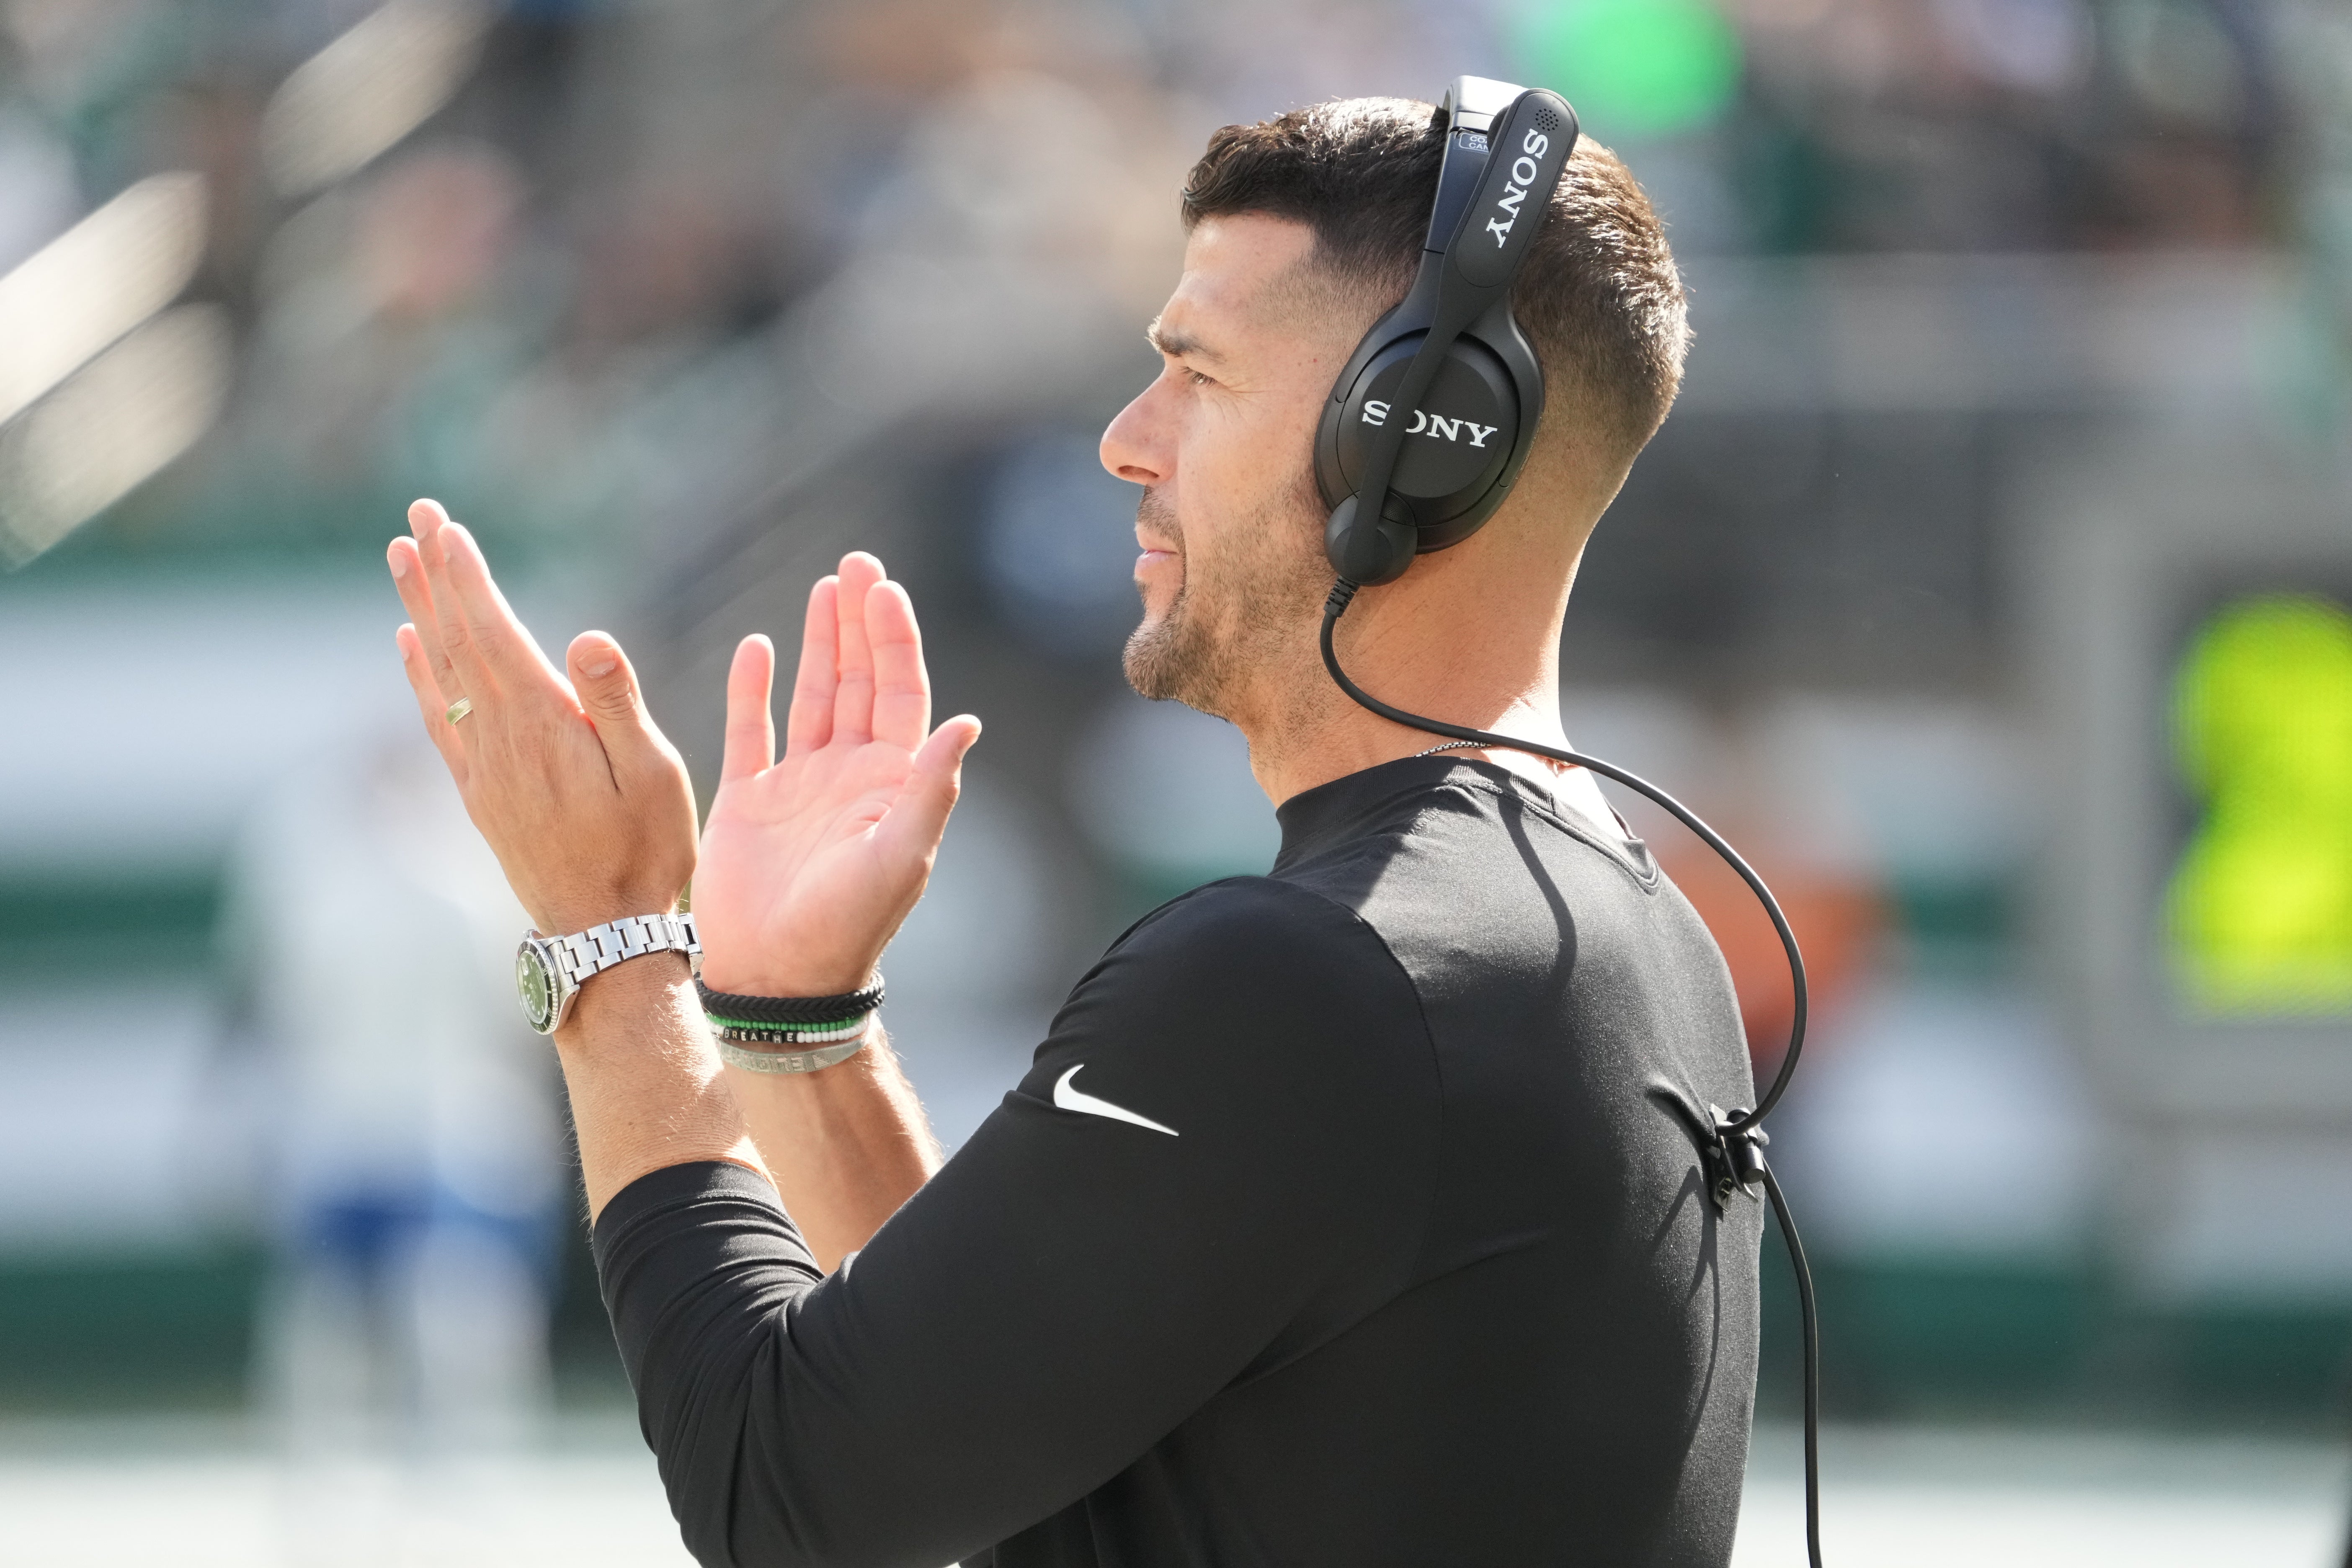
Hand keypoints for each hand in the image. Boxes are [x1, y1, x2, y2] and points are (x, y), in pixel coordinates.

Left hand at [386, 499, 698, 936]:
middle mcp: (500, 740)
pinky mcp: (481, 794)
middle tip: (415, 516)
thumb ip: (616, 703)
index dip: (468, 576)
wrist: (604, 934)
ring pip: (440, 672)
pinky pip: (438, 720)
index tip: (444, 526)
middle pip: (456, 640)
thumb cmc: (647, 851)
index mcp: (542, 725)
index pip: (492, 632)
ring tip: (400, 559)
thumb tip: (584, 637)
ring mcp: (483, 768)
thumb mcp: (654, 774)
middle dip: (436, 574)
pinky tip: (408, 646)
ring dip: (420, 611)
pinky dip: (418, 675)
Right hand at [692, 552, 980, 996]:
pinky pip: (752, 730)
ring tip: (824, 587)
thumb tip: (969, 720)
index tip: (885, 588)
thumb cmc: (849, 925)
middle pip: (857, 680)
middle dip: (858, 622)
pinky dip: (753, 688)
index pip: (898, 692)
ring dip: (817, 642)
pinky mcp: (747, 799)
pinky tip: (757, 645)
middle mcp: (848, 775)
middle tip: (857, 562)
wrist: (782, 977)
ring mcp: (797, 784)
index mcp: (889, 782)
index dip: (893, 639)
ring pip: (811, 694)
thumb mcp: (901, 853)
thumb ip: (931, 786)